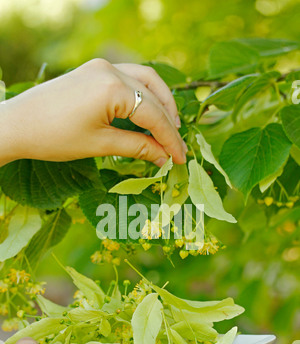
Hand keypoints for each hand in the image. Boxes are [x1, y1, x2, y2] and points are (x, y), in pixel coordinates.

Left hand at [0, 59, 186, 166]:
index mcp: (113, 87)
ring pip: (145, 79)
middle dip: (168, 122)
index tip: (182, 158)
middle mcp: (111, 69)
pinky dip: (143, 94)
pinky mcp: (93, 70)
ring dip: (160, 103)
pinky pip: (129, 78)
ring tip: (169, 127)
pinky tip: (147, 112)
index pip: (154, 115)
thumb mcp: (100, 144)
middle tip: (178, 146)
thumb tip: (165, 157)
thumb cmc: (55, 138)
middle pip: (154, 95)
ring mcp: (101, 66)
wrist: (17, 125)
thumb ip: (138, 147)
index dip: (171, 139)